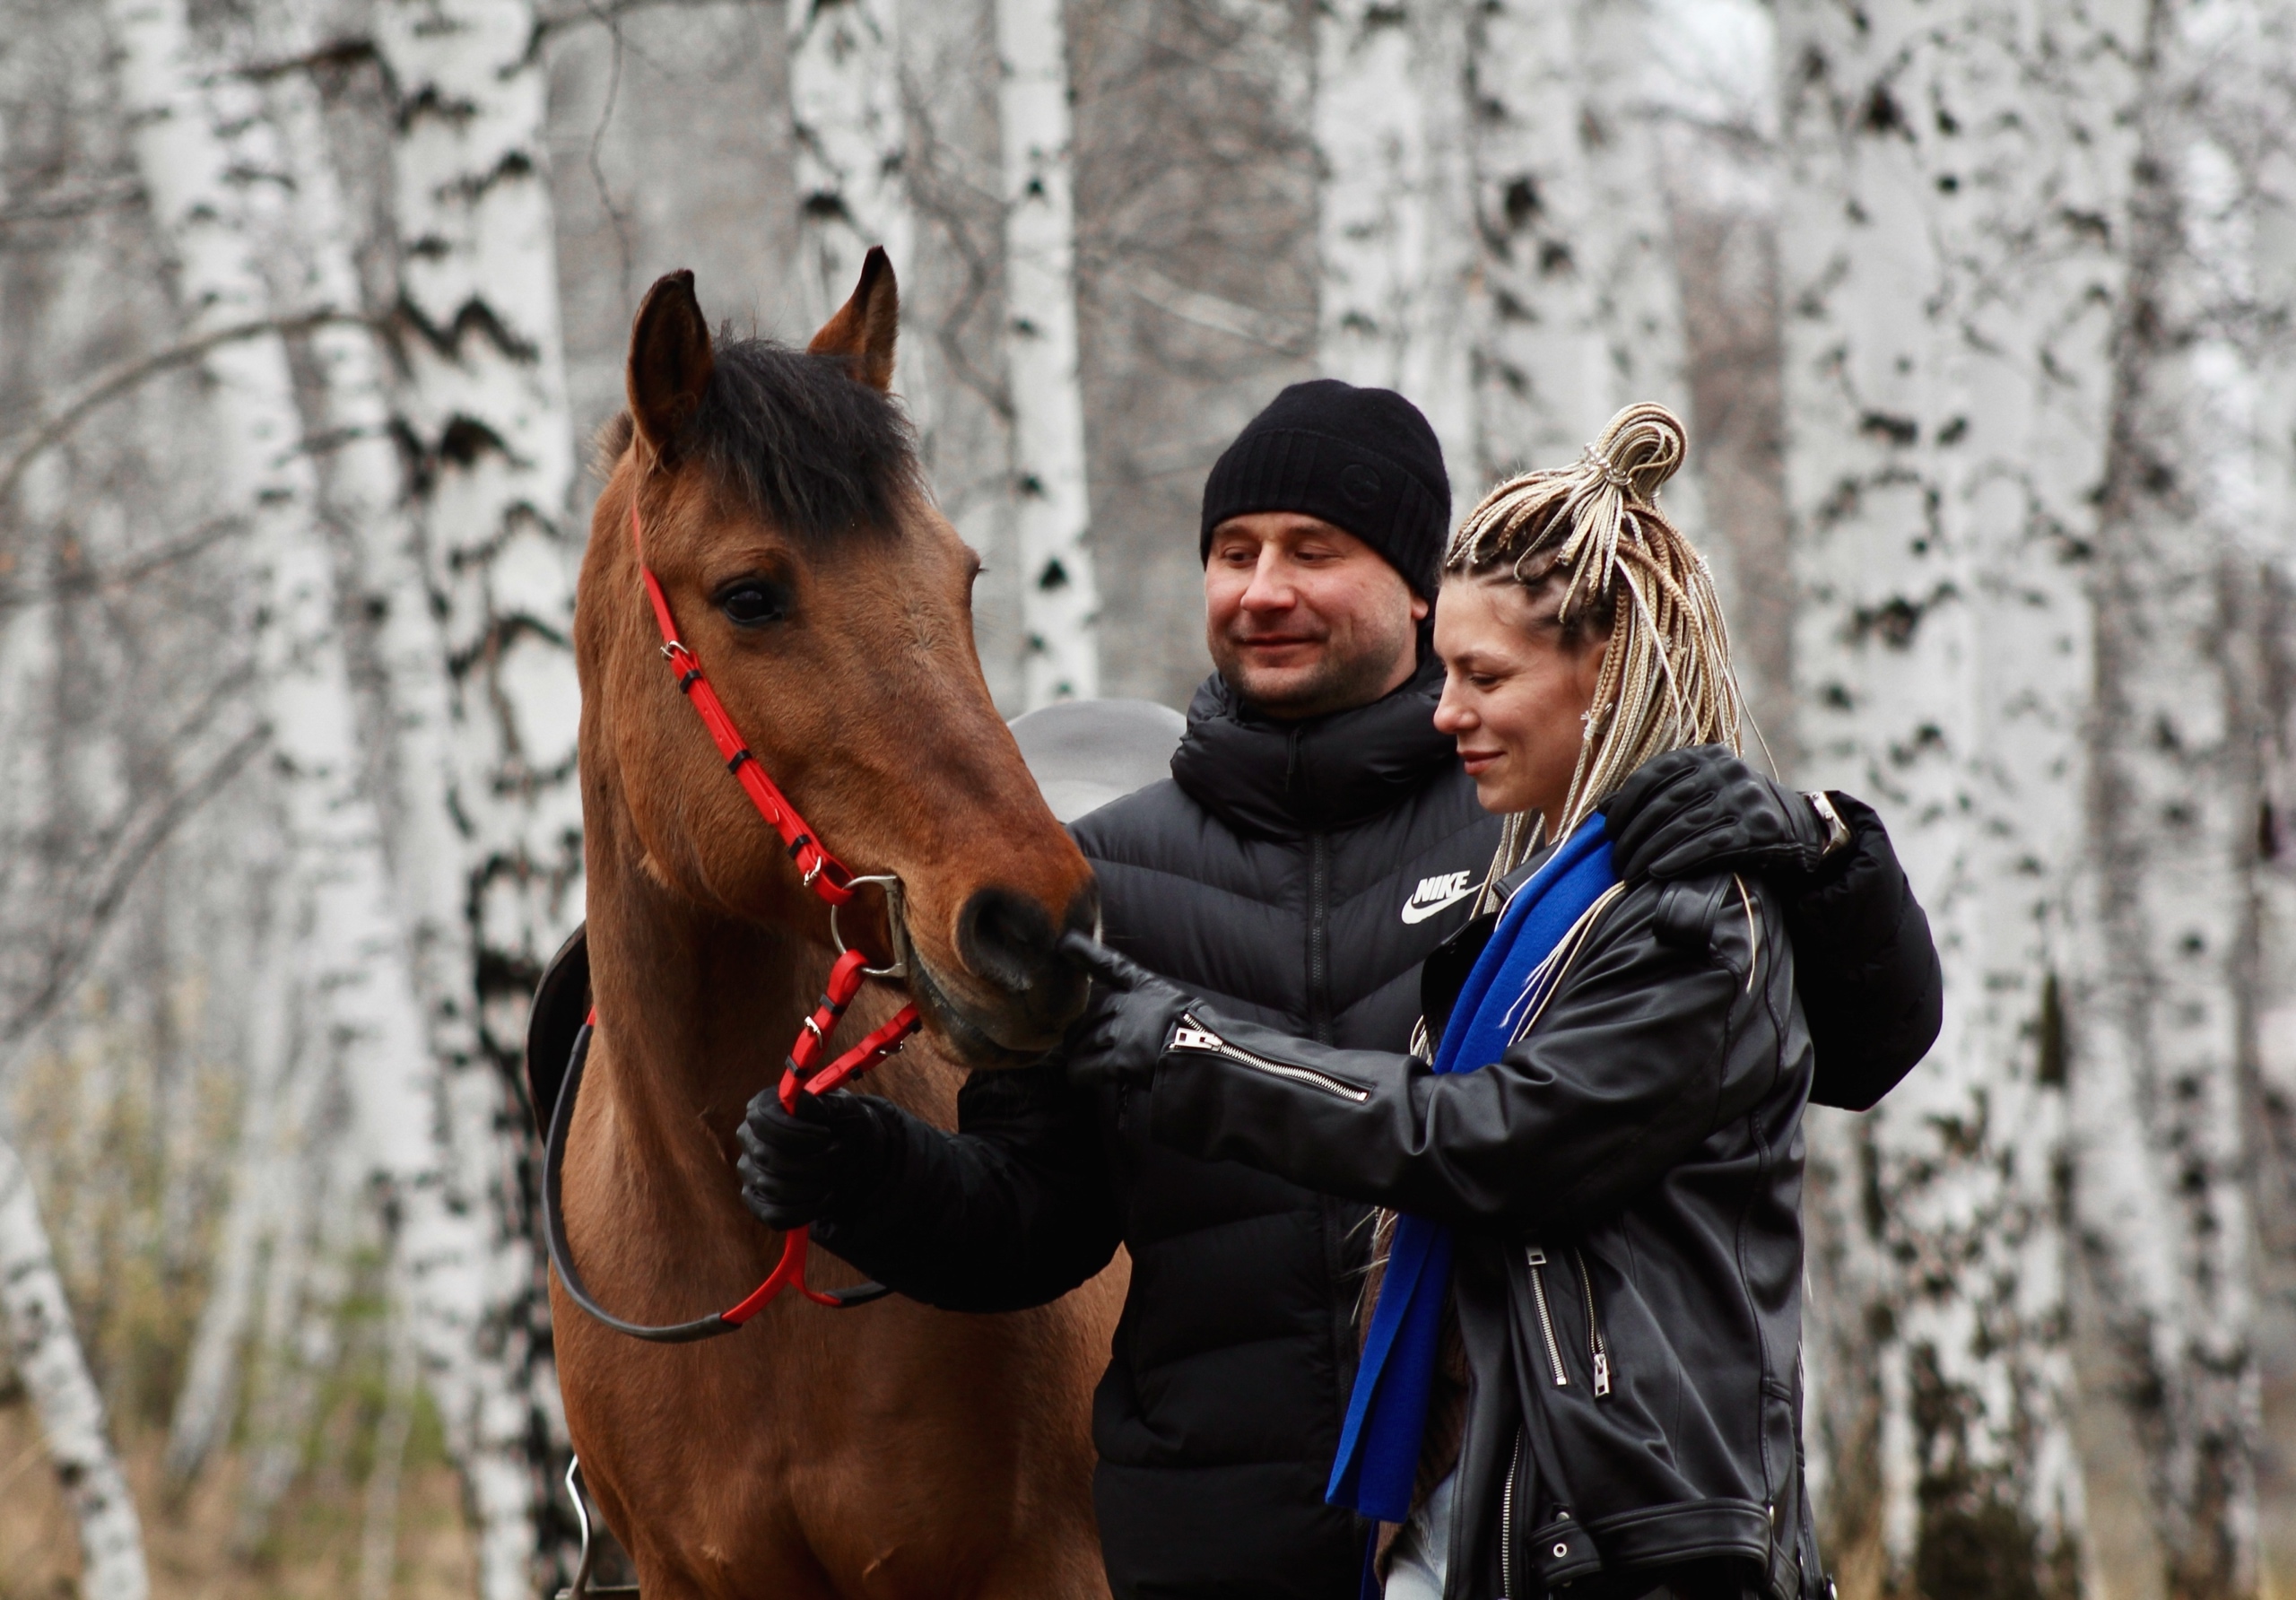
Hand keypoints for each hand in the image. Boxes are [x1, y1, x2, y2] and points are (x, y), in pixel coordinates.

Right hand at [736, 1084, 887, 1229]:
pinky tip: (825, 1198)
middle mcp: (749, 1138)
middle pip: (767, 1156)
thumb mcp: (842, 1108)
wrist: (853, 1156)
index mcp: (763, 1108)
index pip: (761, 1120)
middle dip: (812, 1162)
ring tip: (834, 1176)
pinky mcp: (757, 1201)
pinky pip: (773, 1215)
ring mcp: (749, 1171)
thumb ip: (820, 1104)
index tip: (827, 1135)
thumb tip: (796, 1103)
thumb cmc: (843, 1126)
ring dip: (813, 1186)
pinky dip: (805, 1211)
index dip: (795, 1132)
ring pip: (772, 1188)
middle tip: (839, 1156)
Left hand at [1058, 932, 1198, 1089]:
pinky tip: (1077, 1078)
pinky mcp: (1122, 1060)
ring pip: (1086, 1040)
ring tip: (1077, 1061)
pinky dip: (1079, 1074)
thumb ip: (1158, 1010)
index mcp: (1150, 988)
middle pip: (1092, 1013)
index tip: (1065, 943)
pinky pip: (1088, 1067)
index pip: (1113, 966)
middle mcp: (1133, 1005)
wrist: (1217, 1058)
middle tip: (1074, 1041)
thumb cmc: (1208, 1037)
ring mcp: (1126, 1032)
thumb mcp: (1183, 1008)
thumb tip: (1147, 1028)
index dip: (1087, 954)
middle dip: (1081, 1029)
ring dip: (1079, 1052)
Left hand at [1606, 744, 1830, 882]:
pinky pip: (1709, 845)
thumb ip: (1658, 793)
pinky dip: (1679, 859)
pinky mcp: (1759, 828)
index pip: (1653, 774)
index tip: (1609, 832)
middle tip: (1615, 862)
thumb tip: (1602, 808)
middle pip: (1665, 804)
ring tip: (1629, 873)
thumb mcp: (1701, 790)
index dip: (1625, 804)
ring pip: (1684, 826)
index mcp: (1706, 755)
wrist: (1799, 826)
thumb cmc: (1734, 810)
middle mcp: (1726, 770)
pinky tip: (1656, 872)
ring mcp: (1744, 797)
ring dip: (1650, 852)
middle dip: (1634, 836)